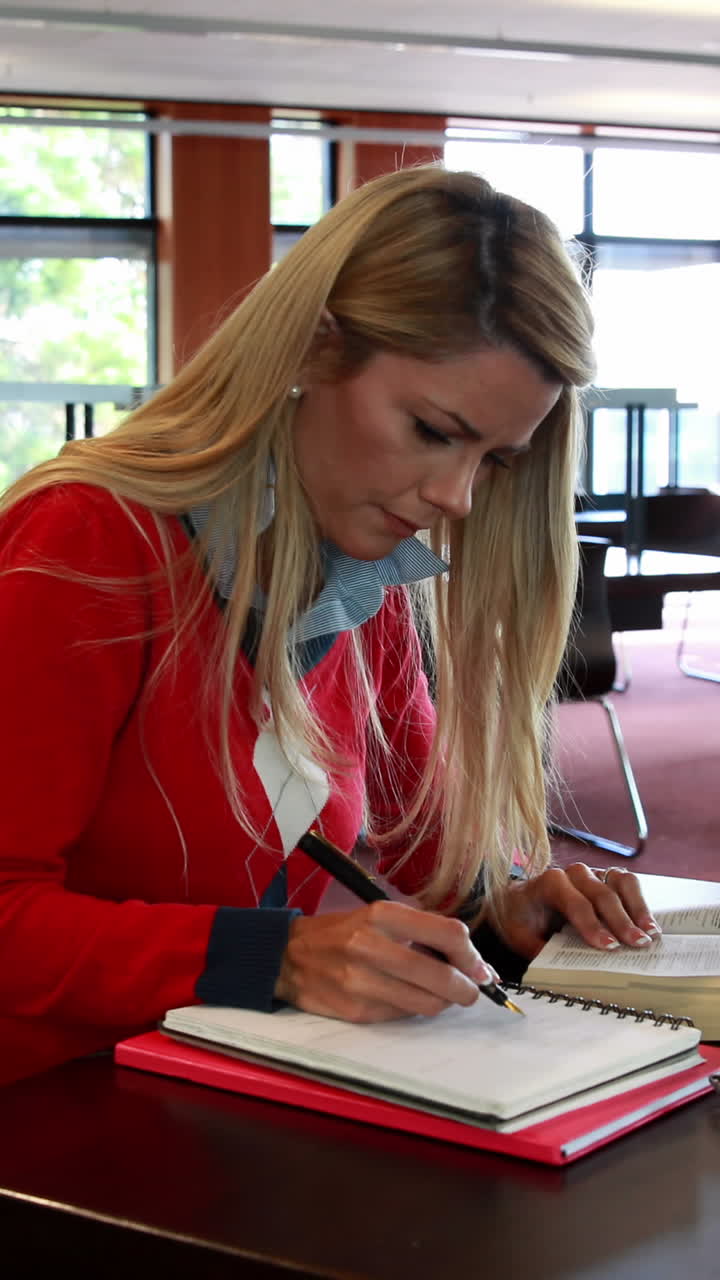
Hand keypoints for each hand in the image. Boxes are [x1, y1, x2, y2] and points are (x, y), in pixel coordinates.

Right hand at [275, 902, 499, 1022]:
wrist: (286, 957)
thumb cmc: (340, 933)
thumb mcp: (376, 916)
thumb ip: (419, 931)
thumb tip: (467, 958)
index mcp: (381, 915)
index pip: (447, 933)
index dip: (471, 955)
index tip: (479, 966)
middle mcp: (371, 946)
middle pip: (442, 975)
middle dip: (467, 988)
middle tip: (472, 989)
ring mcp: (362, 982)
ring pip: (427, 1003)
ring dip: (445, 1003)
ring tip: (443, 995)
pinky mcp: (356, 1010)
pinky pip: (403, 1015)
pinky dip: (415, 1009)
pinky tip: (409, 998)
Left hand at [487, 863, 660, 959]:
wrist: (520, 901)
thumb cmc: (522, 921)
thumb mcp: (523, 939)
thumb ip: (544, 951)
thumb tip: (569, 971)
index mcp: (548, 884)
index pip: (574, 902)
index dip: (592, 924)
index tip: (608, 946)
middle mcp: (572, 873)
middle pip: (601, 894)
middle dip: (620, 920)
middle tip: (637, 944)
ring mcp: (591, 873)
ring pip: (619, 882)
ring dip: (637, 908)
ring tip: (650, 934)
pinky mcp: (606, 878)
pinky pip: (628, 883)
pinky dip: (641, 902)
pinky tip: (649, 925)